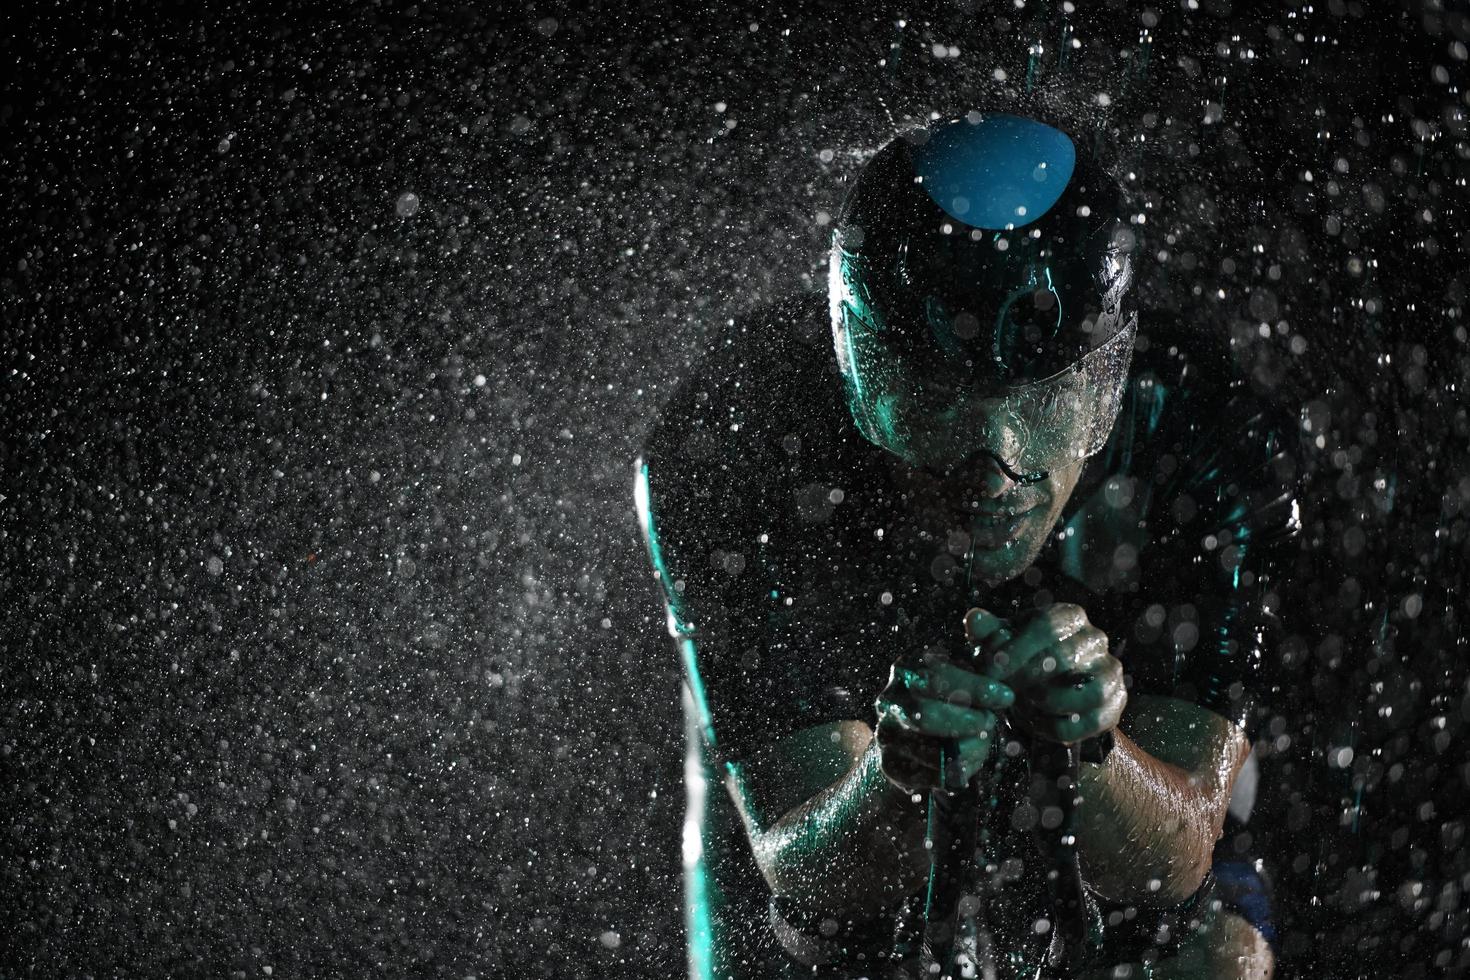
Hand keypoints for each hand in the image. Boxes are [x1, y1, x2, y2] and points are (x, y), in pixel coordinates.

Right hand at [873, 645, 1014, 793]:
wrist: (924, 732)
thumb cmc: (957, 693)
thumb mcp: (971, 667)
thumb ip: (983, 645)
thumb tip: (985, 623)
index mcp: (907, 668)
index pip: (936, 676)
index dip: (975, 687)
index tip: (1007, 696)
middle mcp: (890, 699)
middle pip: (924, 715)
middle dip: (964, 722)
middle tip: (989, 722)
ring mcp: (887, 733)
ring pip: (927, 750)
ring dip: (964, 750)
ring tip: (982, 743)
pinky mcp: (890, 765)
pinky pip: (924, 775)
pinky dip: (952, 772)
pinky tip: (968, 762)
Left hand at [966, 603, 1125, 744]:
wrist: (1046, 692)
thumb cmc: (1019, 660)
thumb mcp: (1000, 644)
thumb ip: (987, 633)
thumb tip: (974, 619)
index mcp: (1067, 616)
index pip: (1047, 625)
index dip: (1016, 648)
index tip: (991, 670)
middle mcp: (1095, 638)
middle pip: (1066, 656)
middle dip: (1029, 678)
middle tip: (1005, 693)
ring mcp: (1110, 670)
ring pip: (1091, 689)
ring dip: (1051, 703)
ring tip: (1024, 706)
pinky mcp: (1115, 702)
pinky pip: (1094, 720)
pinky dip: (1062, 727)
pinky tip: (1038, 725)